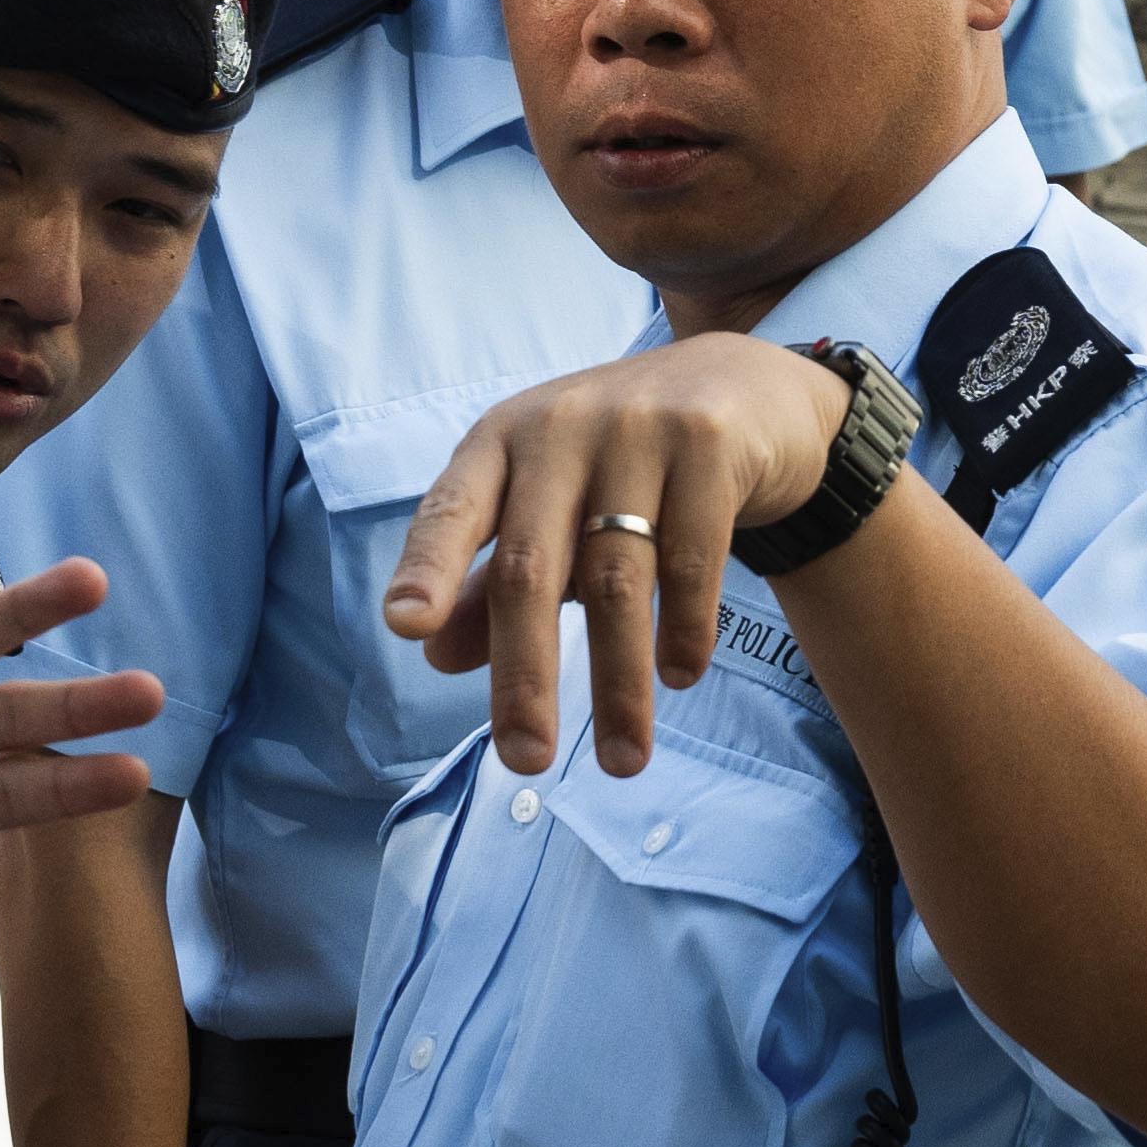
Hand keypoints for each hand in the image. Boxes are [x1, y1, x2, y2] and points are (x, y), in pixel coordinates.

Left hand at [382, 339, 868, 777]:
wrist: (741, 387)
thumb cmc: (619, 462)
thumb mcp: (548, 507)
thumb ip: (492, 581)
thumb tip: (435, 659)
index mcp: (501, 442)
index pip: (451, 509)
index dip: (429, 567)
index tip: (405, 626)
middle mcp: (560, 427)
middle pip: (532, 567)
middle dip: (527, 675)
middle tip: (525, 759)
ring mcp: (638, 429)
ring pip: (617, 578)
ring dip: (619, 683)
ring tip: (623, 758)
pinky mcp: (710, 444)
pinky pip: (693, 559)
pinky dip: (685, 630)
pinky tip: (680, 674)